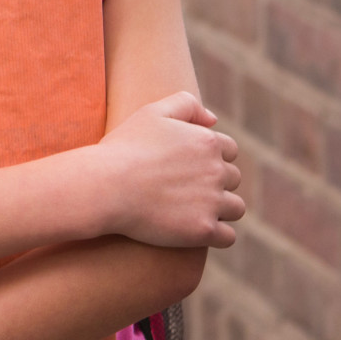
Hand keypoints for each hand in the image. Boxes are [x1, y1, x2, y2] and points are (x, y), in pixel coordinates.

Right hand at [91, 92, 244, 247]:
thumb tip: (213, 120)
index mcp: (207, 142)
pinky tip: (197, 230)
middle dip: (215, 183)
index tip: (189, 168)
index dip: (211, 158)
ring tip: (194, 211)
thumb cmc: (124, 148)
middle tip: (186, 190)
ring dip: (221, 210)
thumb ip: (186, 104)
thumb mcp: (151, 112)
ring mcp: (211, 202)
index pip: (229, 151)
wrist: (105, 186)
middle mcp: (216, 171)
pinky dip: (217, 235)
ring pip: (236, 208)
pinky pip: (228, 236)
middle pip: (233, 179)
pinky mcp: (203, 230)